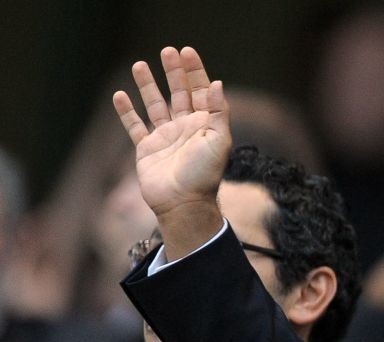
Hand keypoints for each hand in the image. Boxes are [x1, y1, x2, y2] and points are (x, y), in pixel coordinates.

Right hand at [112, 46, 229, 258]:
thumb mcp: (218, 141)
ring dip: (148, 86)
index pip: (201, 92)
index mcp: (204, 125)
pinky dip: (127, 112)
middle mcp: (185, 129)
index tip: (187, 52)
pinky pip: (134, 127)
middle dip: (174, 72)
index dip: (195, 71)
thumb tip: (217, 83)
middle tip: (167, 51)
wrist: (183, 203)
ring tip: (139, 64)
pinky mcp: (147, 150)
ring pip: (155, 105)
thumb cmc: (204, 174)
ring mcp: (165, 138)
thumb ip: (218, 112)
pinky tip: (120, 95)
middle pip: (179, 93)